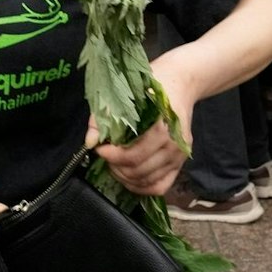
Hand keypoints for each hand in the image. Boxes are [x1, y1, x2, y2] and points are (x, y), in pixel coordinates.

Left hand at [90, 60, 195, 197]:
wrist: (181, 83)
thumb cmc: (152, 86)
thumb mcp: (124, 95)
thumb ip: (103, 118)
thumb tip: (90, 142)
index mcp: (162, 128)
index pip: (132, 156)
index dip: (111, 156)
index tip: (100, 148)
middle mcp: (174, 146)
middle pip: (138, 171)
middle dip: (115, 167)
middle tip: (106, 155)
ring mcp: (179, 157)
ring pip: (147, 181)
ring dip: (125, 178)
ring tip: (114, 165)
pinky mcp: (180, 163)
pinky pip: (161, 186)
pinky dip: (142, 187)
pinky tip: (129, 178)